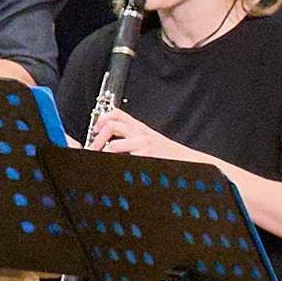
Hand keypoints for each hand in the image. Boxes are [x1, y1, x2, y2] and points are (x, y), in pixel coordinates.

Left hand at [87, 108, 203, 169]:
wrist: (188, 161)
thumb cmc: (167, 154)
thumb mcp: (150, 140)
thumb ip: (134, 138)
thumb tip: (112, 144)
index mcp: (140, 127)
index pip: (117, 113)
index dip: (102, 119)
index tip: (95, 129)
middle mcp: (140, 133)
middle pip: (111, 125)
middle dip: (97, 138)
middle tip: (93, 148)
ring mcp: (142, 144)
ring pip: (114, 144)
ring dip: (103, 152)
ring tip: (101, 159)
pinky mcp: (145, 156)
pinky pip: (124, 158)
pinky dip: (115, 162)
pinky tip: (115, 167)